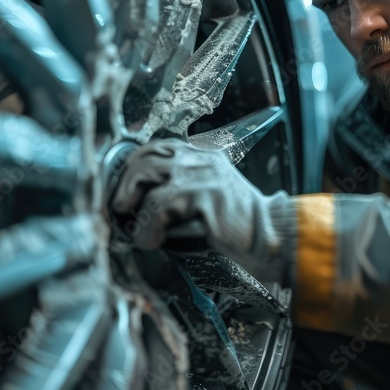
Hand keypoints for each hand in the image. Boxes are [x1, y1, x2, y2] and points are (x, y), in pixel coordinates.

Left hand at [110, 139, 295, 283]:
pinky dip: (148, 229)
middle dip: (125, 187)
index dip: (130, 169)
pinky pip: (160, 208)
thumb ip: (177, 188)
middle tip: (121, 210)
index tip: (122, 193)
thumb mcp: (205, 194)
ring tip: (137, 230)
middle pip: (145, 160)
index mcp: (200, 154)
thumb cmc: (234, 222)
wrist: (268, 234)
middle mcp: (200, 159)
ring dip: (134, 210)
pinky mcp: (204, 196)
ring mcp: (203, 175)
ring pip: (148, 182)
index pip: (153, 148)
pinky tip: (152, 241)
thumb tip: (135, 202)